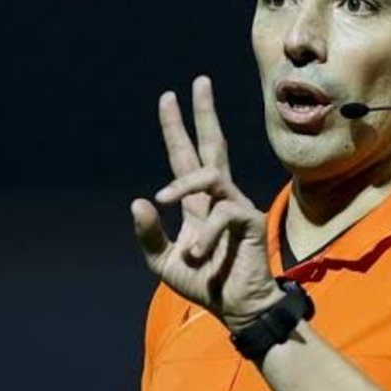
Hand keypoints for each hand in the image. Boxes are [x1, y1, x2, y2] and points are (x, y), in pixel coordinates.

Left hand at [130, 76, 282, 329]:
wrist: (237, 309)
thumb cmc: (206, 283)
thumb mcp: (164, 261)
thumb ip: (150, 233)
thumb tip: (140, 199)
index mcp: (197, 203)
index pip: (184, 157)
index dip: (175, 128)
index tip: (168, 97)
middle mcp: (217, 197)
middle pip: (212, 144)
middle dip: (204, 113)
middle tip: (198, 81)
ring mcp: (236, 204)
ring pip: (210, 175)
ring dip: (186, 195)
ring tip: (186, 248)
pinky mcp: (250, 218)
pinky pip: (221, 213)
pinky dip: (205, 237)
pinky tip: (197, 256)